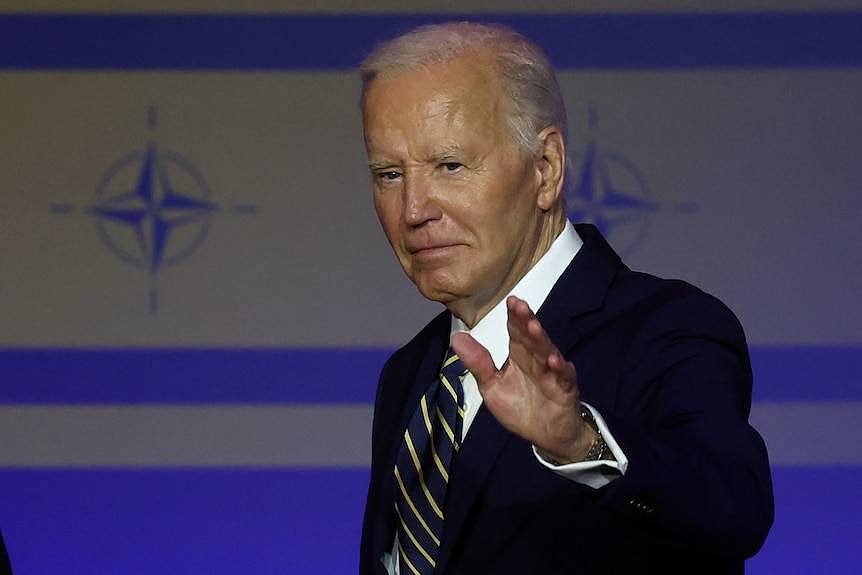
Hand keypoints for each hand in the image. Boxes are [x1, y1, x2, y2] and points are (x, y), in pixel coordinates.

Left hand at [451, 295, 597, 463]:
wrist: (547, 436)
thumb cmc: (521, 407)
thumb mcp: (492, 386)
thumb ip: (478, 363)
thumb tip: (456, 337)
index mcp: (519, 356)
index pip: (515, 331)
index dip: (513, 316)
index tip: (510, 300)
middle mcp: (536, 360)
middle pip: (531, 337)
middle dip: (525, 320)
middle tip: (519, 304)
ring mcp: (552, 373)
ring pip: (547, 352)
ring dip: (541, 339)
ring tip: (534, 326)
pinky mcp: (564, 389)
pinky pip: (563, 377)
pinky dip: (559, 369)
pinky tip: (553, 361)